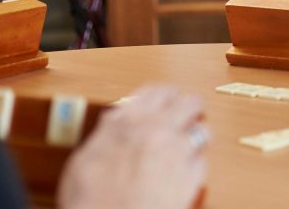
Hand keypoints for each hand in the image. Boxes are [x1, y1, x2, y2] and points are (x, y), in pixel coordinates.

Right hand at [57, 85, 207, 208]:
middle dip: (189, 109)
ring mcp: (178, 151)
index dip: (165, 95)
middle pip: (189, 102)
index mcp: (129, 121)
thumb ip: (106, 133)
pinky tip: (182, 174)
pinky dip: (194, 166)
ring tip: (186, 146)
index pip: (157, 91)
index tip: (168, 100)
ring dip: (196, 136)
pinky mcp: (193, 175)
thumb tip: (113, 120)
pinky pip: (203, 161)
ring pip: (202, 129)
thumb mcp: (85, 158)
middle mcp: (157, 129)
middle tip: (185, 117)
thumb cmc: (90, 201)